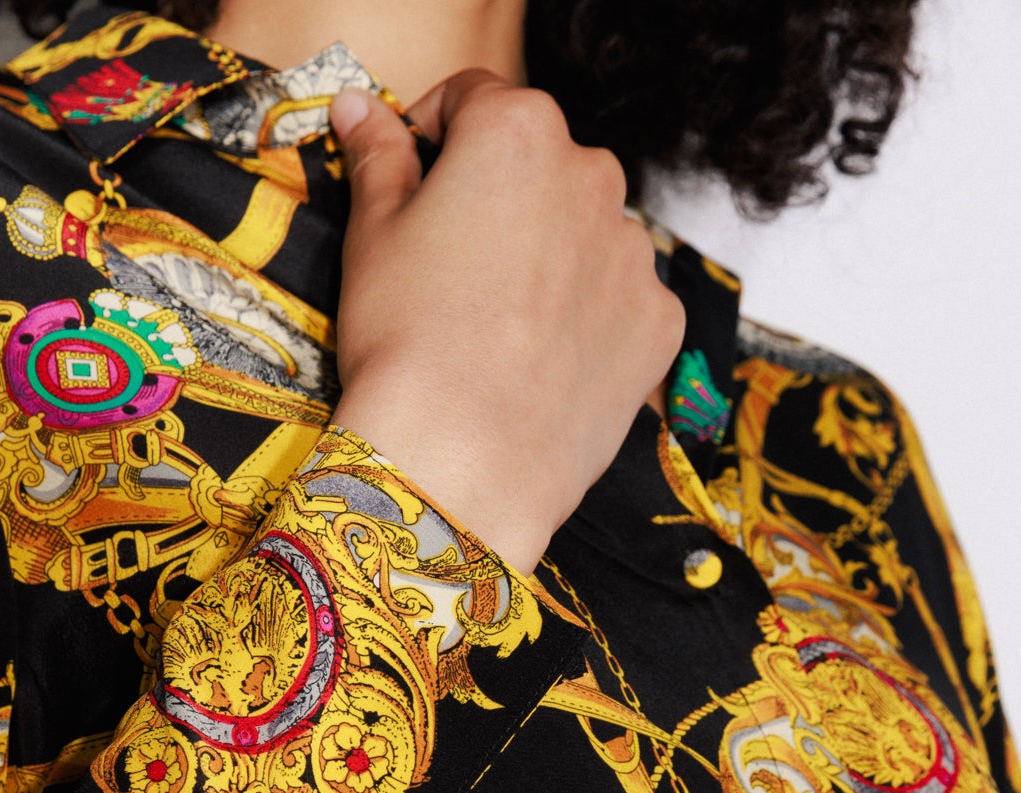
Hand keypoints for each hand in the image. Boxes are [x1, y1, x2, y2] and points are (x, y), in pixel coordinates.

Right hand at [328, 73, 684, 574]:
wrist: (463, 464)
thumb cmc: (408, 347)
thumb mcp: (372, 238)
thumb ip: (378, 158)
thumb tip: (362, 110)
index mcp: (519, 131)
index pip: (473, 100)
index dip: (434, 139)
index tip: (414, 184)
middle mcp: (593, 176)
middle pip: (540, 167)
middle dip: (501, 201)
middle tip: (454, 272)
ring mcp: (635, 254)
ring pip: (585, 235)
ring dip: (550, 259)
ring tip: (499, 328)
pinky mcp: (658, 323)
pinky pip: (621, 302)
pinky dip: (589, 321)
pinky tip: (542, 363)